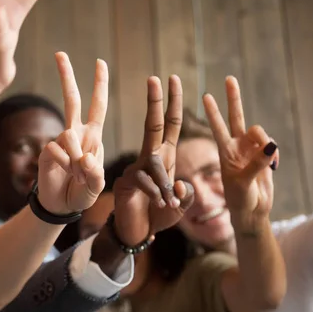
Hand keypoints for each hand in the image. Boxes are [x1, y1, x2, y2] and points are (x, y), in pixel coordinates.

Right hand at [37, 52, 107, 214]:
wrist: (61, 206)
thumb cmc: (83, 193)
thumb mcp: (97, 185)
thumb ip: (95, 173)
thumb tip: (85, 157)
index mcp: (93, 136)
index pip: (98, 105)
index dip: (100, 85)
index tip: (100, 62)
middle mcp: (76, 133)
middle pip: (72, 99)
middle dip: (66, 76)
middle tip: (60, 53)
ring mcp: (60, 141)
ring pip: (69, 135)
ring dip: (76, 158)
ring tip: (78, 175)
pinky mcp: (47, 151)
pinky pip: (56, 150)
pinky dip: (65, 164)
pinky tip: (66, 173)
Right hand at [113, 76, 194, 245]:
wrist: (137, 233)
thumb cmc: (160, 215)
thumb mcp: (181, 204)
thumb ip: (186, 194)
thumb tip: (179, 184)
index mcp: (166, 157)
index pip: (171, 124)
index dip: (173, 103)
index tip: (173, 79)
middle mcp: (150, 158)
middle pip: (153, 125)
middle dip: (156, 102)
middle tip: (155, 78)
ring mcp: (135, 168)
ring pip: (154, 163)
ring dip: (164, 183)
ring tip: (169, 203)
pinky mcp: (126, 181)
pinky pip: (144, 181)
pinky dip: (156, 194)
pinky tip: (159, 204)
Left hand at [203, 76, 278, 225]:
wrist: (252, 211)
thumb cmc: (240, 200)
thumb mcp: (243, 183)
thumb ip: (256, 164)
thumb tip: (271, 146)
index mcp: (225, 152)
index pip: (217, 127)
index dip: (212, 112)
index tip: (205, 96)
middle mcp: (236, 146)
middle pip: (235, 116)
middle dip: (233, 98)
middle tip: (229, 78)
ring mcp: (250, 149)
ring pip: (260, 132)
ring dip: (265, 142)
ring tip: (268, 161)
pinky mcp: (264, 154)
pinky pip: (272, 145)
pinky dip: (274, 153)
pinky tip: (274, 166)